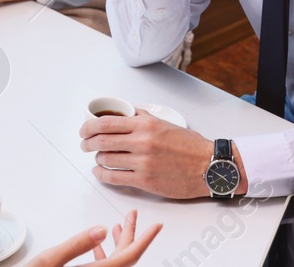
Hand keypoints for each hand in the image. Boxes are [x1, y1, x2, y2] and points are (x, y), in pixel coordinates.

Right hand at [26, 210, 161, 266]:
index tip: (157, 226)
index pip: (130, 256)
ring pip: (115, 263)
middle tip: (133, 215)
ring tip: (118, 226)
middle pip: (124, 258)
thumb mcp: (49, 261)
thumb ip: (76, 245)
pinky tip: (98, 247)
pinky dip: (104, 255)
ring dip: (118, 244)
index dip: (146, 239)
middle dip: (131, 234)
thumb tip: (100, 230)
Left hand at [80, 111, 234, 198]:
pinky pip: (114, 177)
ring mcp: (142, 162)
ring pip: (106, 159)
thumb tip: (122, 113)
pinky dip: (102, 174)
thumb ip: (142, 117)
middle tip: (85, 144)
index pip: (106, 122)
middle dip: (87, 143)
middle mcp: (142, 142)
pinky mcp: (145, 180)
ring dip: (97, 159)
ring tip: (98, 158)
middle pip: (101, 141)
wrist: (208, 166)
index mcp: (146, 125)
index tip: (84, 130)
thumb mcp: (164, 123)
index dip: (89, 127)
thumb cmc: (189, 146)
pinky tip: (100, 172)